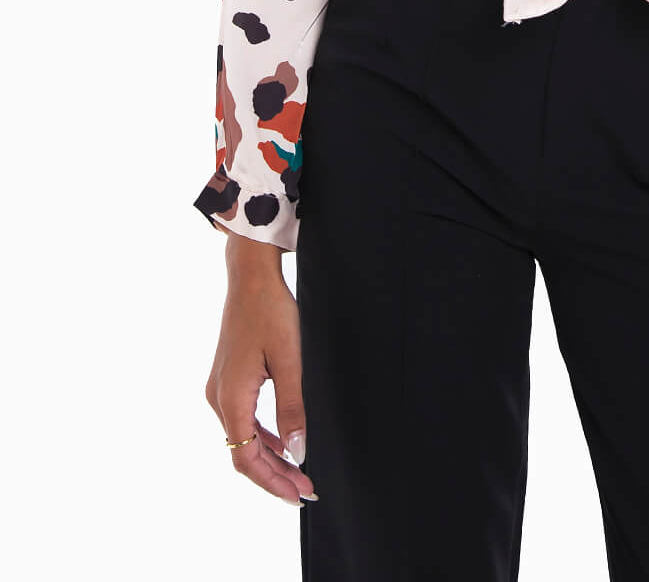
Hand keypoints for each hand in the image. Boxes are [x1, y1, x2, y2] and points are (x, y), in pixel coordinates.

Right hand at [204, 266, 317, 507]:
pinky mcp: (228, 379)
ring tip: (298, 472)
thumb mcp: (290, 360)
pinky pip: (244, 419)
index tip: (299, 493)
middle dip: (275, 475)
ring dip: (271, 457)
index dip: (273, 481)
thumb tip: (298, 451)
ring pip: (244, 438)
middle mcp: (218, 398)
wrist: (250, 277)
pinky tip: (284, 442)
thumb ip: (293, 408)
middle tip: (306, 489)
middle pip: (243, 453)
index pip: (247, 458)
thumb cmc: (271, 312)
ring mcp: (220, 389)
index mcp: (231, 398)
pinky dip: (264, 436)